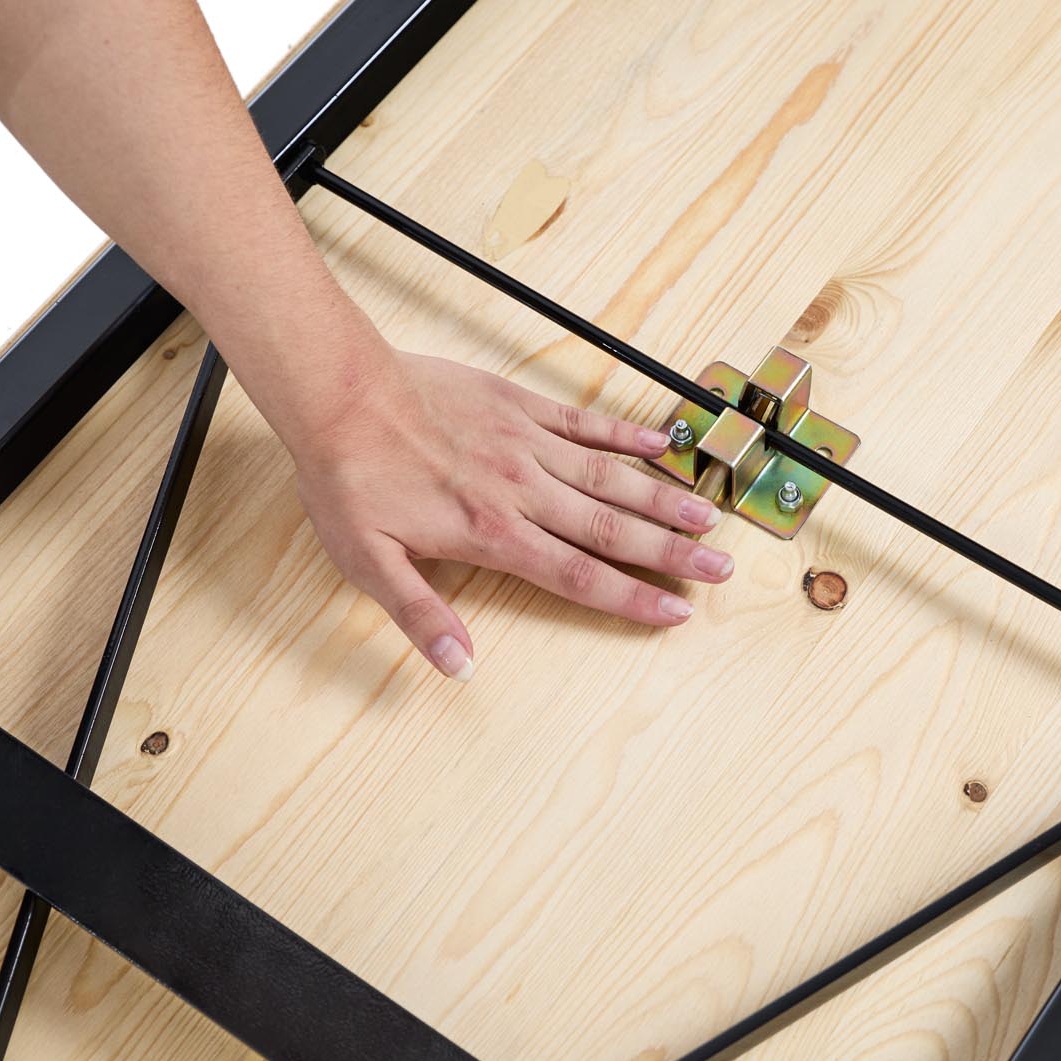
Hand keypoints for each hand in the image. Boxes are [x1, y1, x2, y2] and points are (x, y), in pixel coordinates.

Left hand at [285, 348, 734, 680]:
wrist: (340, 393)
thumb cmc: (350, 479)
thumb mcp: (368, 563)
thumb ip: (419, 615)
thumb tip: (459, 668)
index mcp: (494, 535)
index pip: (579, 577)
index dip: (632, 600)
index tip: (676, 614)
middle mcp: (523, 492)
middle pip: (612, 530)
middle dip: (671, 554)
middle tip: (721, 570)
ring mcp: (527, 445)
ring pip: (611, 477)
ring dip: (663, 499)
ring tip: (709, 517)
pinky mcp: (520, 406)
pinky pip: (585, 423)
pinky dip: (626, 435)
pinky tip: (663, 444)